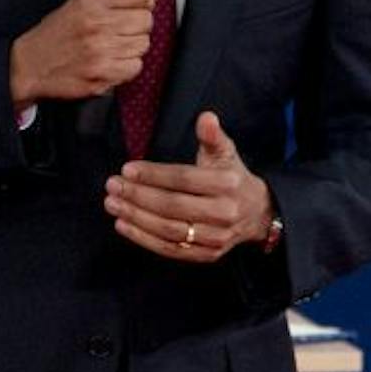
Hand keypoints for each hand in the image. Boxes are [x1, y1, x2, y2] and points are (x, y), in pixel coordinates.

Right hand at [9, 0, 159, 105]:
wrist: (29, 66)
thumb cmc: (54, 35)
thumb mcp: (78, 3)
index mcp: (89, 2)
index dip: (143, 0)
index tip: (142, 4)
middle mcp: (95, 24)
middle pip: (145, 20)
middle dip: (136, 25)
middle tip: (118, 30)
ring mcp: (99, 51)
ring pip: (143, 44)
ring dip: (131, 46)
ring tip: (111, 47)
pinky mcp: (101, 75)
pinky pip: (135, 67)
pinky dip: (127, 66)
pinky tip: (110, 61)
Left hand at [103, 111, 274, 261]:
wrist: (258, 214)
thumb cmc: (232, 178)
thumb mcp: (226, 153)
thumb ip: (212, 136)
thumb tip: (205, 117)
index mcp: (228, 184)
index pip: (184, 179)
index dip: (153, 175)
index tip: (126, 169)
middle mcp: (224, 212)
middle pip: (173, 206)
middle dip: (138, 196)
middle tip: (112, 186)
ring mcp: (216, 237)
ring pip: (170, 230)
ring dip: (136, 218)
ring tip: (113, 204)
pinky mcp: (208, 255)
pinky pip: (171, 250)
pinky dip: (144, 239)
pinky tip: (123, 225)